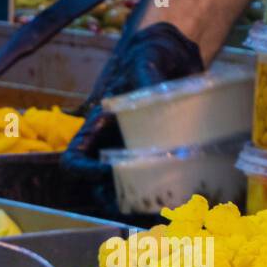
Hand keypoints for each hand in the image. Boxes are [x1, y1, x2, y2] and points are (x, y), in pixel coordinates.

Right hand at [62, 21, 204, 200]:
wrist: (177, 53)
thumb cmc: (151, 52)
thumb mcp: (147, 58)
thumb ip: (146, 75)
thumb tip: (152, 93)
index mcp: (98, 127)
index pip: (76, 158)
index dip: (85, 171)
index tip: (106, 172)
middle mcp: (113, 146)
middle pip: (101, 186)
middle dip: (116, 201)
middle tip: (140, 208)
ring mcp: (137, 154)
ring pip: (130, 191)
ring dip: (144, 206)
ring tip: (166, 214)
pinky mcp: (162, 155)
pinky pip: (161, 182)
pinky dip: (172, 195)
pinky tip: (190, 202)